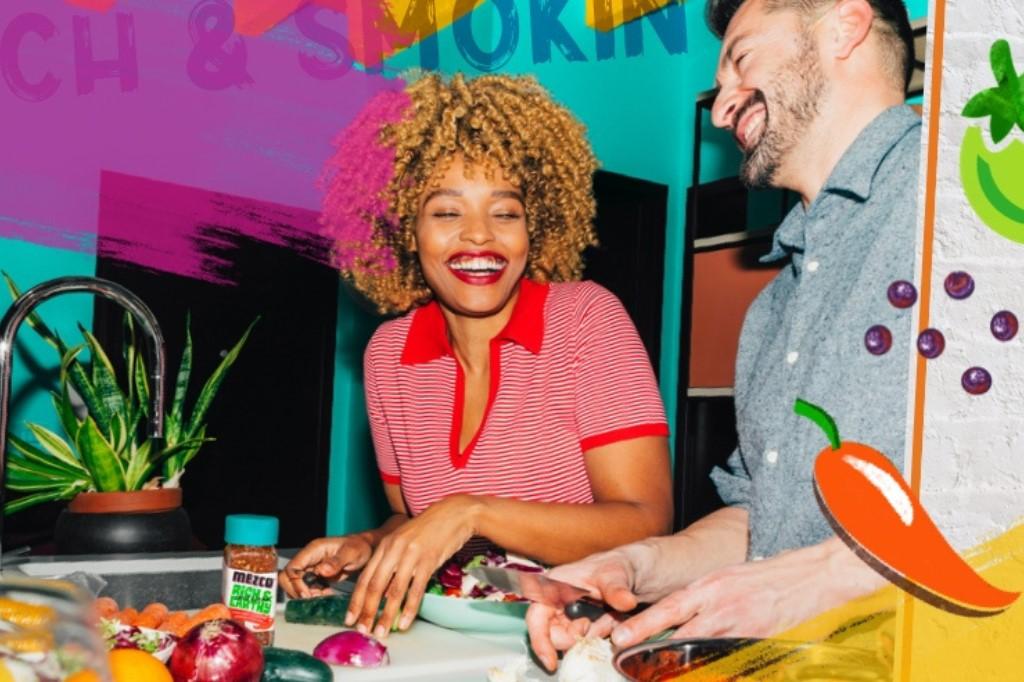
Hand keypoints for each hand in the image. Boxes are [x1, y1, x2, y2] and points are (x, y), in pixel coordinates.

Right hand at [280, 535, 373, 598]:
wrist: (367, 550)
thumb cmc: (360, 547)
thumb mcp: (351, 552)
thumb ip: (336, 561)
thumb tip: (321, 570)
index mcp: (313, 550)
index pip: (293, 567)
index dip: (296, 583)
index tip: (307, 594)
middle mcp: (309, 558)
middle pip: (288, 577)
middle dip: (297, 590)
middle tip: (313, 597)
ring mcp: (311, 568)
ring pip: (295, 585)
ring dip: (306, 594)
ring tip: (322, 595)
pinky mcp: (316, 576)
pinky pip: (306, 588)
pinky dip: (313, 595)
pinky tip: (325, 594)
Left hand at [345, 494, 479, 638]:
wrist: (454, 513)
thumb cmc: (430, 529)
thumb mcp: (405, 541)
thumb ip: (393, 563)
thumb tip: (384, 594)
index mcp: (386, 545)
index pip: (365, 577)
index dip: (357, 600)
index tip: (350, 618)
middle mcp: (394, 550)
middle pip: (375, 585)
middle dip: (367, 611)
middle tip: (362, 630)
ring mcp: (411, 555)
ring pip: (394, 591)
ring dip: (386, 615)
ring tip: (381, 632)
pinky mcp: (428, 561)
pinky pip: (416, 589)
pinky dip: (409, 609)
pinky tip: (404, 622)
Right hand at [526, 548, 640, 671]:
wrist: (629, 568)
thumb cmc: (614, 564)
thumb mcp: (616, 574)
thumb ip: (617, 589)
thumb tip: (626, 603)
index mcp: (555, 584)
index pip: (537, 615)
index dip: (540, 639)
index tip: (550, 661)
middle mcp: (555, 599)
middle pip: (550, 632)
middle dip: (570, 638)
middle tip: (590, 628)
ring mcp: (565, 612)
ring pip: (565, 638)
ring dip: (585, 637)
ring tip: (606, 620)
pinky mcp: (577, 621)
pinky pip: (580, 638)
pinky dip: (594, 636)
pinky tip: (607, 623)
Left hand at [606, 540, 877, 648]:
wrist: (814, 576)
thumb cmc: (769, 577)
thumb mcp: (728, 579)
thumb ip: (703, 599)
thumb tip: (679, 620)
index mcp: (710, 586)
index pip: (668, 607)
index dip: (641, 625)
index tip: (619, 638)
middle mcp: (722, 606)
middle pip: (680, 634)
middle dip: (654, 652)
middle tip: (632, 664)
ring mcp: (741, 626)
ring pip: (701, 651)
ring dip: (682, 665)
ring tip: (664, 674)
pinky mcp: (759, 642)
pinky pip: (731, 661)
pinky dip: (716, 669)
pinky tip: (706, 673)